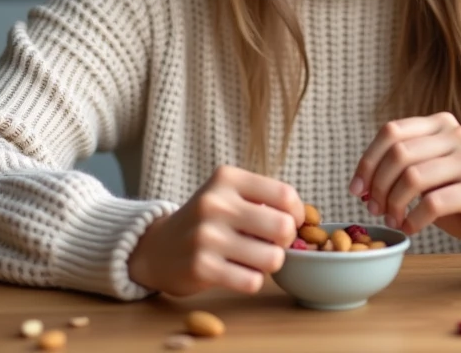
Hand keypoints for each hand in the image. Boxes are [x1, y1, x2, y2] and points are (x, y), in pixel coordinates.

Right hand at [128, 165, 303, 296]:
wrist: (156, 249)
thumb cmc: (205, 222)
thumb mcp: (227, 195)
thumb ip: (263, 200)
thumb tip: (305, 219)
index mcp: (226, 179)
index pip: (285, 195)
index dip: (297, 214)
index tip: (290, 222)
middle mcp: (215, 204)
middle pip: (283, 227)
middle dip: (285, 241)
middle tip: (272, 243)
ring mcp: (207, 236)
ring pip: (273, 258)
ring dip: (269, 263)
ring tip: (253, 258)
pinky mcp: (202, 267)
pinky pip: (253, 281)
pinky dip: (252, 281)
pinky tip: (237, 272)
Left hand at [349, 112, 460, 267]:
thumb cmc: (457, 200)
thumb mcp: (427, 176)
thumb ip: (399, 169)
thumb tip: (359, 184)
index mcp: (441, 124)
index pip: (391, 131)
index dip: (367, 161)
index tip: (356, 189)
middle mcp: (458, 135)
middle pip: (399, 153)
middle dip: (378, 185)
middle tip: (373, 208)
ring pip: (413, 177)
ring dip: (393, 203)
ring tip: (392, 219)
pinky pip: (432, 203)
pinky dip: (413, 219)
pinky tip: (410, 228)